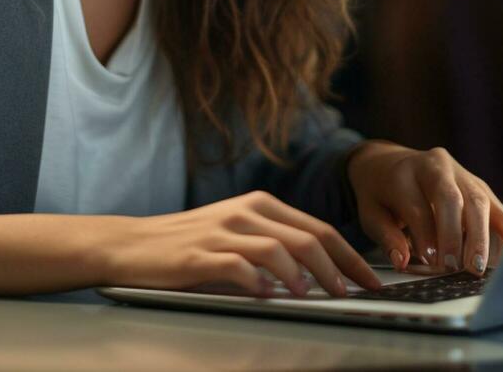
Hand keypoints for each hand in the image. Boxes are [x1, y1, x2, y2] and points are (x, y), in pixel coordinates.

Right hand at [98, 191, 384, 297]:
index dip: (350, 255)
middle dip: (339, 269)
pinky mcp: (201, 255)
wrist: (131, 244)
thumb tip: (324, 270)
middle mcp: (246, 212)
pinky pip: (241, 267)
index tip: (371, 280)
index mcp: (260, 205)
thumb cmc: (188, 243)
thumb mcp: (236, 230)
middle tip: (355, 294)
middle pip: (308, 238)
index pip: (319, 228)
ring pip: (282, 250)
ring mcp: (223, 232)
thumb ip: (274, 241)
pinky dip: (262, 283)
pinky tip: (272, 297)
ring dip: (306, 276)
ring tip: (317, 297)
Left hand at [346, 140, 502, 276]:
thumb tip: (402, 261)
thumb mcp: (369, 212)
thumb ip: (385, 236)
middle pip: (452, 198)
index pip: (418, 205)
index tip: (431, 262)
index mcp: (404, 172)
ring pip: (480, 201)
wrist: (389, 163)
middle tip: (458, 268)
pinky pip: (498, 208)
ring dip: (483, 238)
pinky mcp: (480, 186)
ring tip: (480, 268)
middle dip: (457, 235)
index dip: (426, 235)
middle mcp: (436, 166)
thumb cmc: (380, 194)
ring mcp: (462, 174)